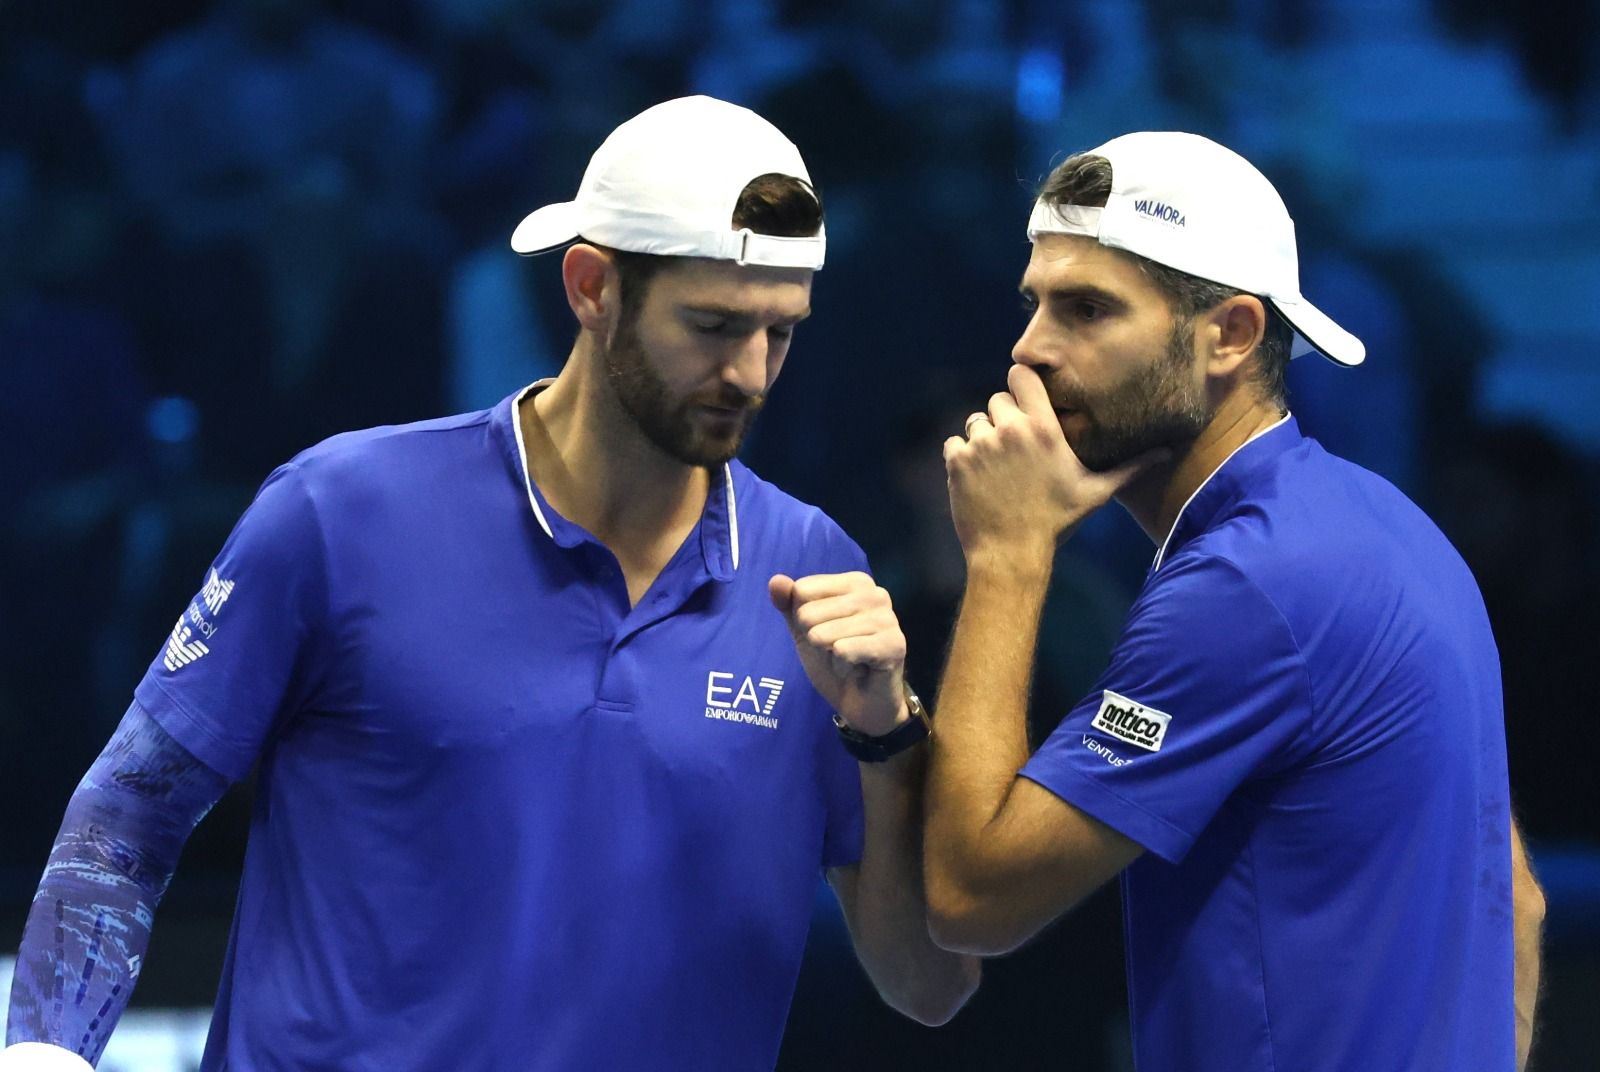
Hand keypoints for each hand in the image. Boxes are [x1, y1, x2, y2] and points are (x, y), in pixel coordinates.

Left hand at [768, 572, 907, 736]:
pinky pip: (843, 651)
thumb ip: (789, 604)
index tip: (826, 632)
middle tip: (837, 650)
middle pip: (809, 613)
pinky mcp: (894, 644)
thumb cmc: (835, 661)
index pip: (802, 590)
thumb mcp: (804, 630)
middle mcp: (876, 594)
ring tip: (847, 659)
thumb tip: (776, 581)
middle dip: (814, 639)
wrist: (862, 703)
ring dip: (828, 655)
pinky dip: (841, 666)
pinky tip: (858, 668)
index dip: (803, 619)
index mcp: (856, 582)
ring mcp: (888, 618)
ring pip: (824, 634)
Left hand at [944, 364, 1163, 563]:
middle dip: (1004, 418)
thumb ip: (1130, 467)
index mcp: (1044, 430)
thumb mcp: (1097, 492)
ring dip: (983, 439)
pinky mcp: (958, 461)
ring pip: (975, 423)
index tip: (1026, 401)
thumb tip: (1167, 452)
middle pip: (998, 400)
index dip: (1021, 385)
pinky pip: (954, 444)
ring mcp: (981, 445)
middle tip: (1015, 448)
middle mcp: (1011, 431)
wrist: (1011, 554)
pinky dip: (962, 457)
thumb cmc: (1056, 522)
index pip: (1021, 375)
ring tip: (998, 468)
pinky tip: (979, 479)